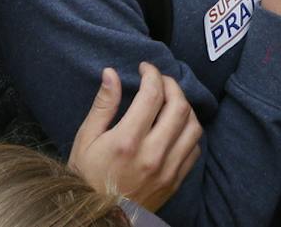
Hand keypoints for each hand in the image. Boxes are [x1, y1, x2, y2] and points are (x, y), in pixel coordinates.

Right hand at [67, 62, 203, 210]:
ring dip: (185, 107)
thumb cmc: (87, 177)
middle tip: (159, 80)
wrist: (98, 218)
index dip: (152, 73)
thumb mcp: (86, 140)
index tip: (145, 68)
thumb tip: (111, 73)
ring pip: (193, 127)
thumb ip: (102, 105)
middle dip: (172, 84)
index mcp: (127, 140)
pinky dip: (190, 132)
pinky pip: (194, 149)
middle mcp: (152, 154)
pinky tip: (175, 127)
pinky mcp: (175, 181)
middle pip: (179, 106)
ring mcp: (168, 170)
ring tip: (170, 101)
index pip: (153, 94)